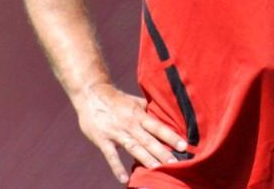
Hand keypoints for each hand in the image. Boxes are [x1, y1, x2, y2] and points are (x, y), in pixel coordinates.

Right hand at [73, 82, 187, 183]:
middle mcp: (129, 124)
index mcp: (138, 114)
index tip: (184, 146)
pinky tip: (124, 179)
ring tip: (158, 169)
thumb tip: (168, 116)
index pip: (157, 126)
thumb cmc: (116, 99)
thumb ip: (149, 111)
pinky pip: (111, 155)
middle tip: (176, 163)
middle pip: (148, 140)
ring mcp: (115, 132)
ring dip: (145, 159)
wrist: (89, 93)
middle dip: (162, 152)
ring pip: (133, 147)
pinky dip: (117, 167)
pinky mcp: (102, 139)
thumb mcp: (134, 101)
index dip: (170, 136)